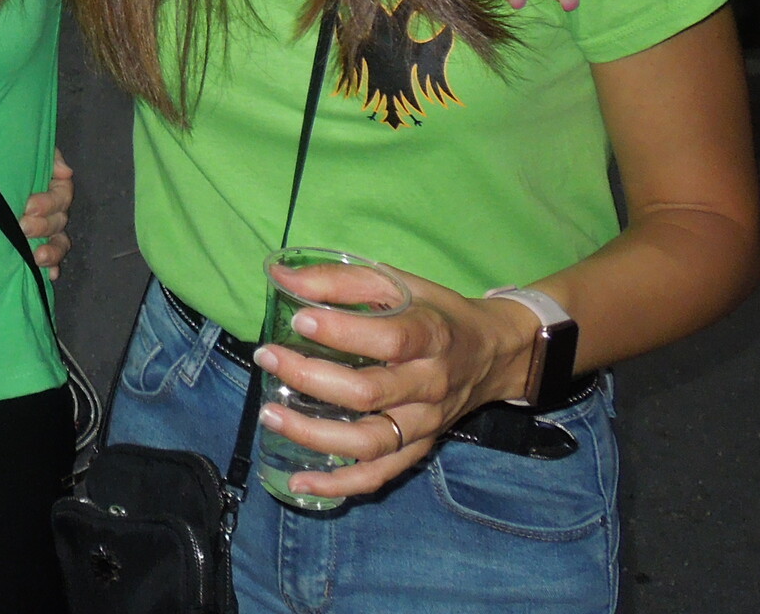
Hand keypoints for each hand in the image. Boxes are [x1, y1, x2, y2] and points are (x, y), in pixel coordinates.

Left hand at [18, 149, 73, 279]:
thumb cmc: (11, 157)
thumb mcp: (28, 150)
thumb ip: (50, 157)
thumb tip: (65, 171)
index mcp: (54, 187)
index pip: (62, 196)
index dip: (48, 203)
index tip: (28, 206)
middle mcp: (54, 210)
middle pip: (58, 221)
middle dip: (42, 226)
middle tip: (22, 227)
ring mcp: (48, 230)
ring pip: (59, 242)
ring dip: (51, 251)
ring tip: (37, 256)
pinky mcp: (39, 245)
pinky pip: (53, 259)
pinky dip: (52, 267)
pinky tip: (51, 275)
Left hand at [251, 265, 537, 501]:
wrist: (492, 353)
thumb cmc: (435, 312)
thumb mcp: (398, 284)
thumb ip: (341, 281)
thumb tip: (280, 274)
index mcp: (431, 336)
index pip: (390, 340)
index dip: (342, 332)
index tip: (298, 319)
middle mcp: (430, 385)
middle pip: (369, 394)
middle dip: (310, 377)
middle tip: (267, 356)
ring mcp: (425, 424)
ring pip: (370, 442)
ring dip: (315, 435)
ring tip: (271, 415)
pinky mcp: (420, 449)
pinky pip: (379, 475)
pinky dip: (339, 485)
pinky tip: (299, 481)